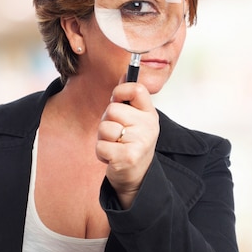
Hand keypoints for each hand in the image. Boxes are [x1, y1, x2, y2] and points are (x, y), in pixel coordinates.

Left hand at [97, 81, 159, 208]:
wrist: (137, 177)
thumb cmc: (131, 144)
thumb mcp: (135, 120)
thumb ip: (129, 99)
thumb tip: (124, 74)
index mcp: (150, 114)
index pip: (136, 89)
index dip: (120, 92)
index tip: (117, 101)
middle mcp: (149, 126)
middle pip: (113, 110)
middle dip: (107, 122)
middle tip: (117, 134)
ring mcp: (140, 142)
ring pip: (105, 128)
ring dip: (103, 139)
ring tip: (115, 146)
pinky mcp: (128, 157)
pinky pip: (101, 146)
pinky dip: (101, 153)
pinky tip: (112, 158)